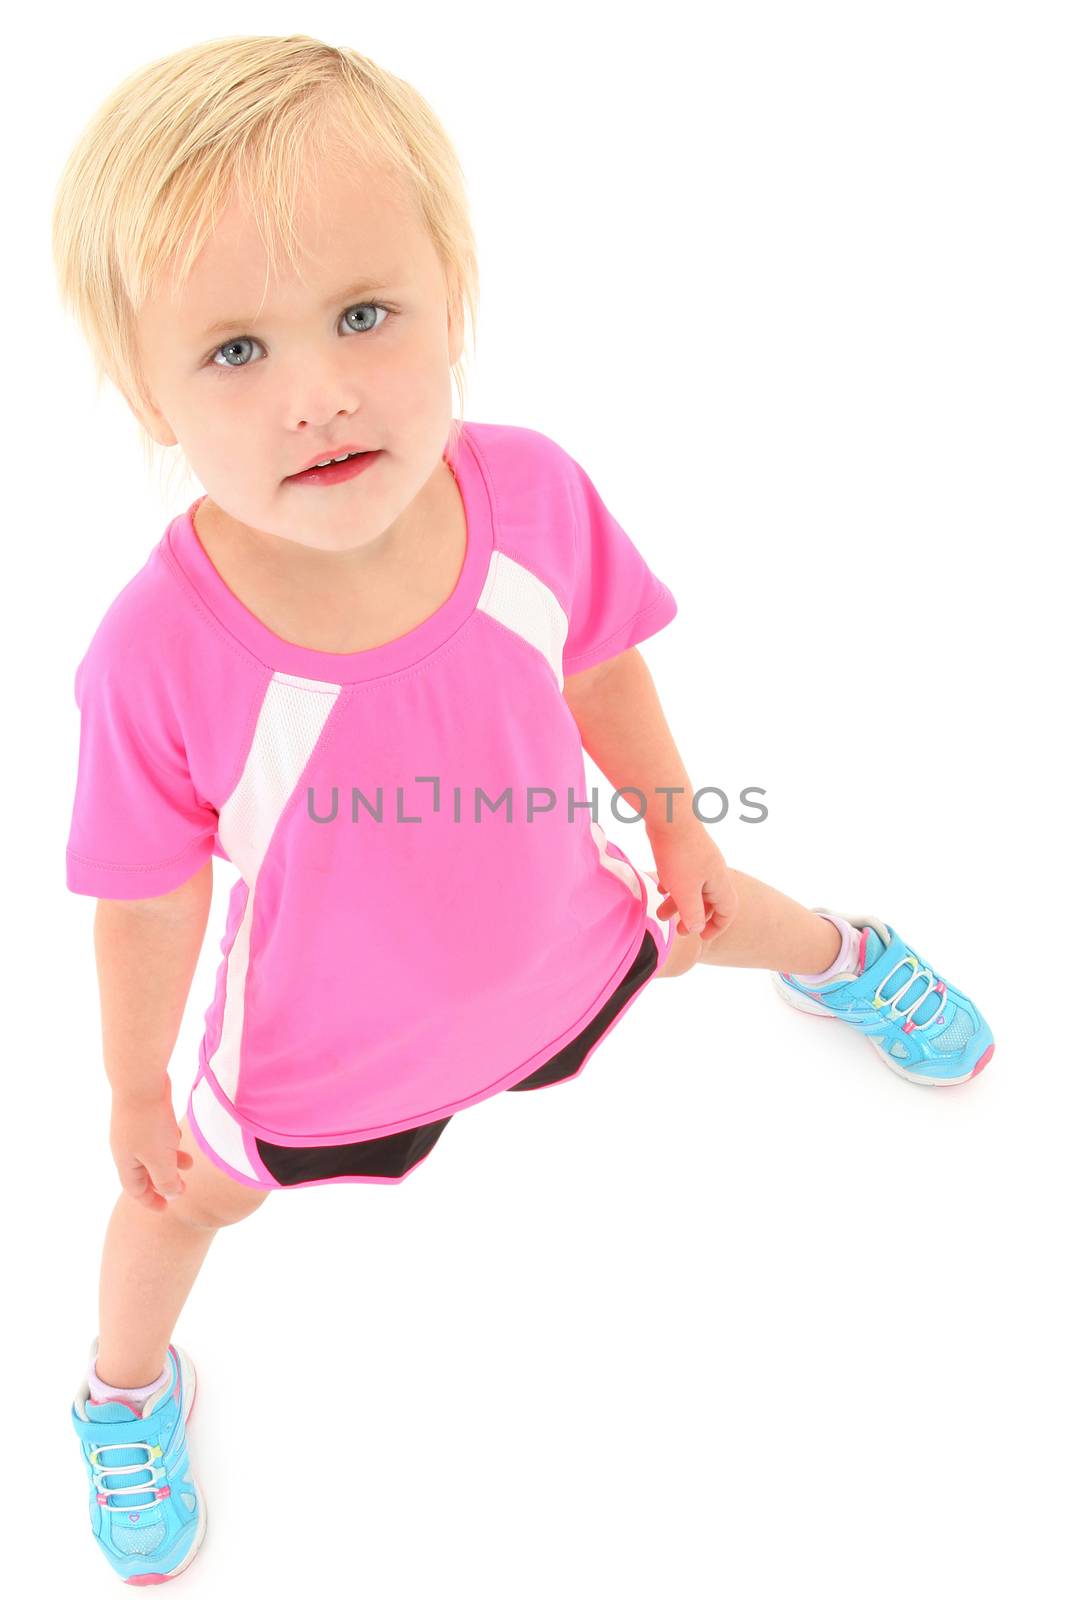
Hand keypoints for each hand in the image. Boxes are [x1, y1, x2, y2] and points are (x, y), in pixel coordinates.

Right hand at [109, 1091, 193, 1212]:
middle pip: (143, 1172)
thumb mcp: (160, 1159)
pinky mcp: (144, 1113)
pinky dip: (168, 1140)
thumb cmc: (150, 1124)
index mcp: (126, 1162)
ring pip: (152, 1151)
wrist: (141, 1082)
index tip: (166, 1209)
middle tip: (183, 1188)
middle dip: (163, 1181)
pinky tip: (179, 1137)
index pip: (135, 1189)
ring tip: (189, 1164)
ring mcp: (133, 1129)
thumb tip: (173, 1195)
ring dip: (170, 1160)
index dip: (151, 1200)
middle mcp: (126, 1147)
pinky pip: (156, 1134)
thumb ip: (166, 1180)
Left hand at [648, 824, 738, 942]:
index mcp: (719, 882)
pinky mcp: (685, 850)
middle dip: (694, 917)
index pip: (728, 910)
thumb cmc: (679, 855)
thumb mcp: (685, 892)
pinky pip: (683, 874)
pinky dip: (673, 885)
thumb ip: (693, 913)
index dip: (717, 927)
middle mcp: (713, 870)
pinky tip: (660, 888)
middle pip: (709, 900)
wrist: (669, 816)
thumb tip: (697, 929)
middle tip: (677, 929)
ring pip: (693, 887)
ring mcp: (700, 859)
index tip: (700, 937)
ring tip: (659, 913)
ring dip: (678, 903)